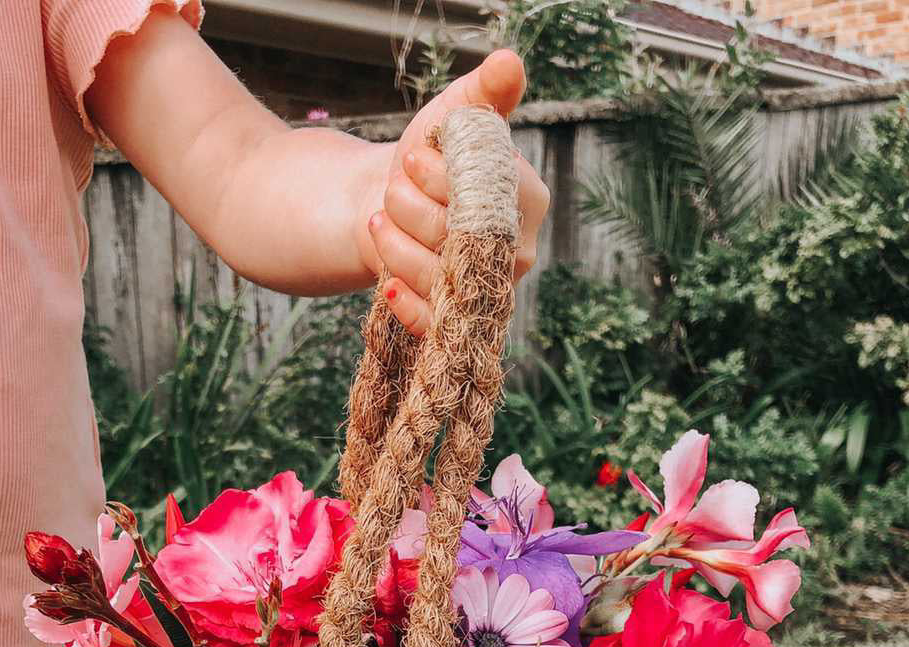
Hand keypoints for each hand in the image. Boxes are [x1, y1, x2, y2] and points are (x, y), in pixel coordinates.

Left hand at [358, 50, 549, 334]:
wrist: (390, 207)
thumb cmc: (428, 161)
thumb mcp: (454, 119)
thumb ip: (483, 94)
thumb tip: (508, 62)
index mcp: (528, 199)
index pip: (488, 194)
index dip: (443, 178)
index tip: (413, 157)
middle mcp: (518, 250)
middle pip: (463, 238)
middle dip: (414, 209)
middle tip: (393, 189)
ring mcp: (490, 290)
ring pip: (442, 277)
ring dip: (398, 247)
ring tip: (380, 220)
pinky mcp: (458, 319)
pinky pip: (437, 322)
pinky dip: (408, 304)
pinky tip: (388, 283)